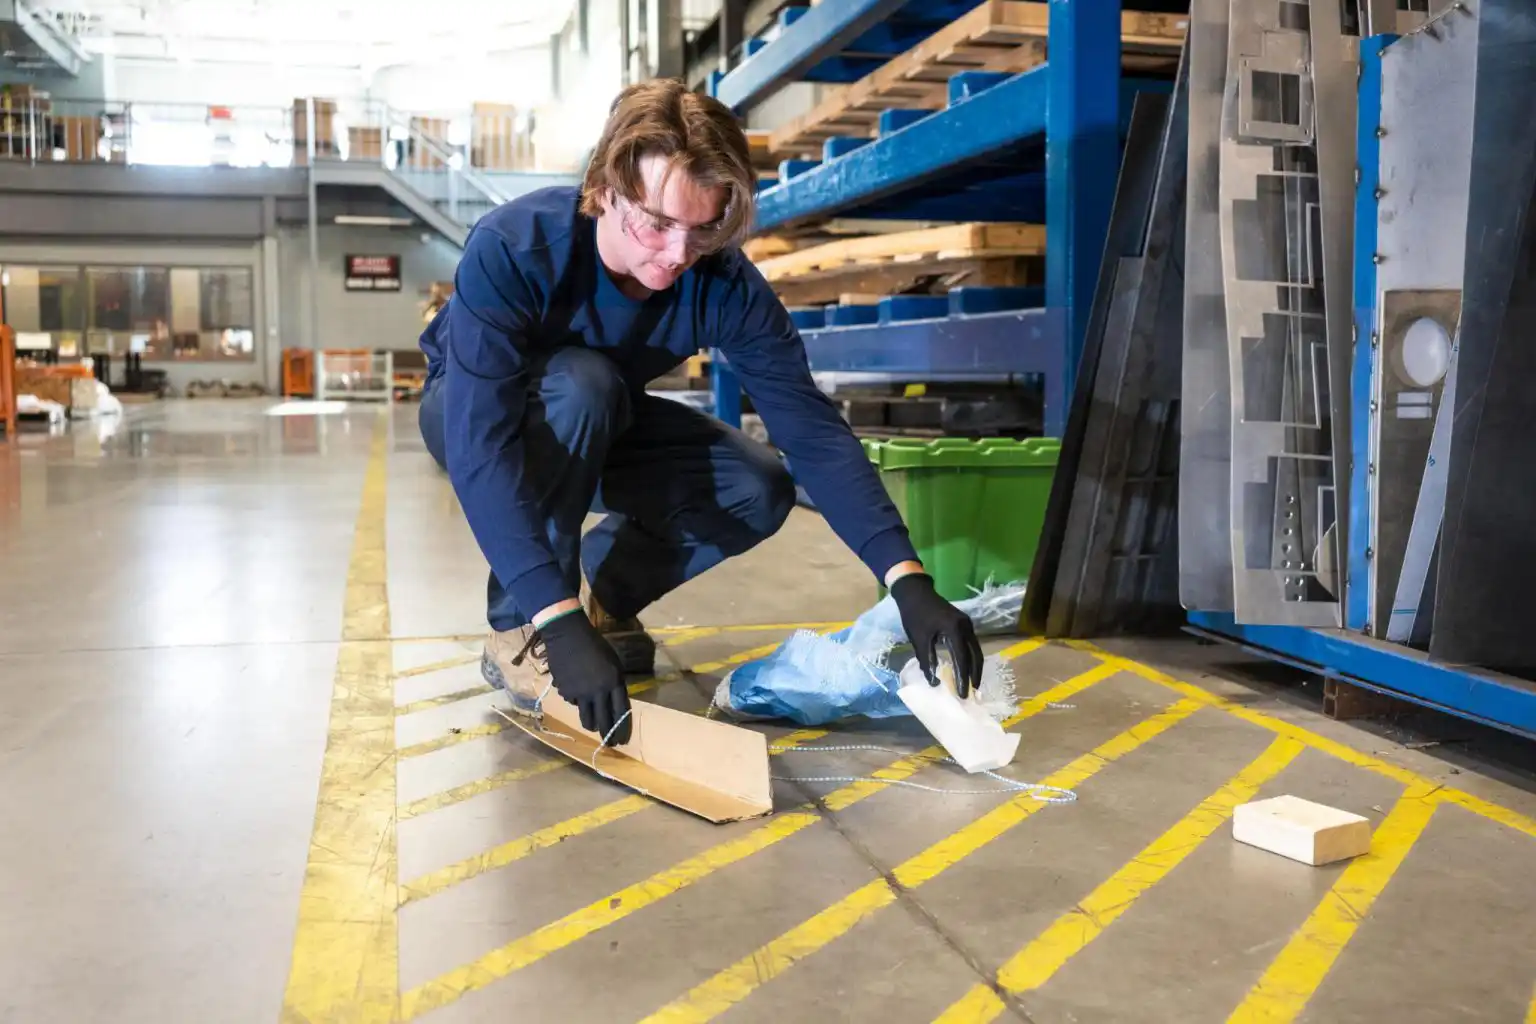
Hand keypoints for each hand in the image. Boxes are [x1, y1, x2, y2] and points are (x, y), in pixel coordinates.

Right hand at [537, 612, 633, 744]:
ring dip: (591, 724)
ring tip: (593, 726)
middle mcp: (598, 690)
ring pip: (586, 718)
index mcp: (614, 681)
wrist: (568, 636)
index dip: (622, 728)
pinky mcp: (566, 691)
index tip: (623, 740)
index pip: (621, 712)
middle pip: (604, 720)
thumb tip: (615, 702)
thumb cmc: (595, 646)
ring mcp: (580, 692)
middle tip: (609, 744)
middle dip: (607, 735)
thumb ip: (616, 683)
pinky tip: (576, 691)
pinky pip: (573, 703)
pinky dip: (576, 701)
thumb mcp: (613, 662)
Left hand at [890, 573, 982, 697]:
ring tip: (971, 684)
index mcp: (955, 629)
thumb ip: (927, 660)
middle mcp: (966, 626)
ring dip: (974, 667)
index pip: (962, 658)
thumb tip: (934, 683)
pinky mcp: (964, 623)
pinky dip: (971, 657)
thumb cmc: (915, 615)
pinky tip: (967, 667)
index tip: (962, 694)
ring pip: (976, 650)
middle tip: (972, 693)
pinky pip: (972, 644)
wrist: (915, 592)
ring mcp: (967, 624)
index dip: (963, 678)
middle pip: (975, 655)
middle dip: (974, 675)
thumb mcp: (918, 639)